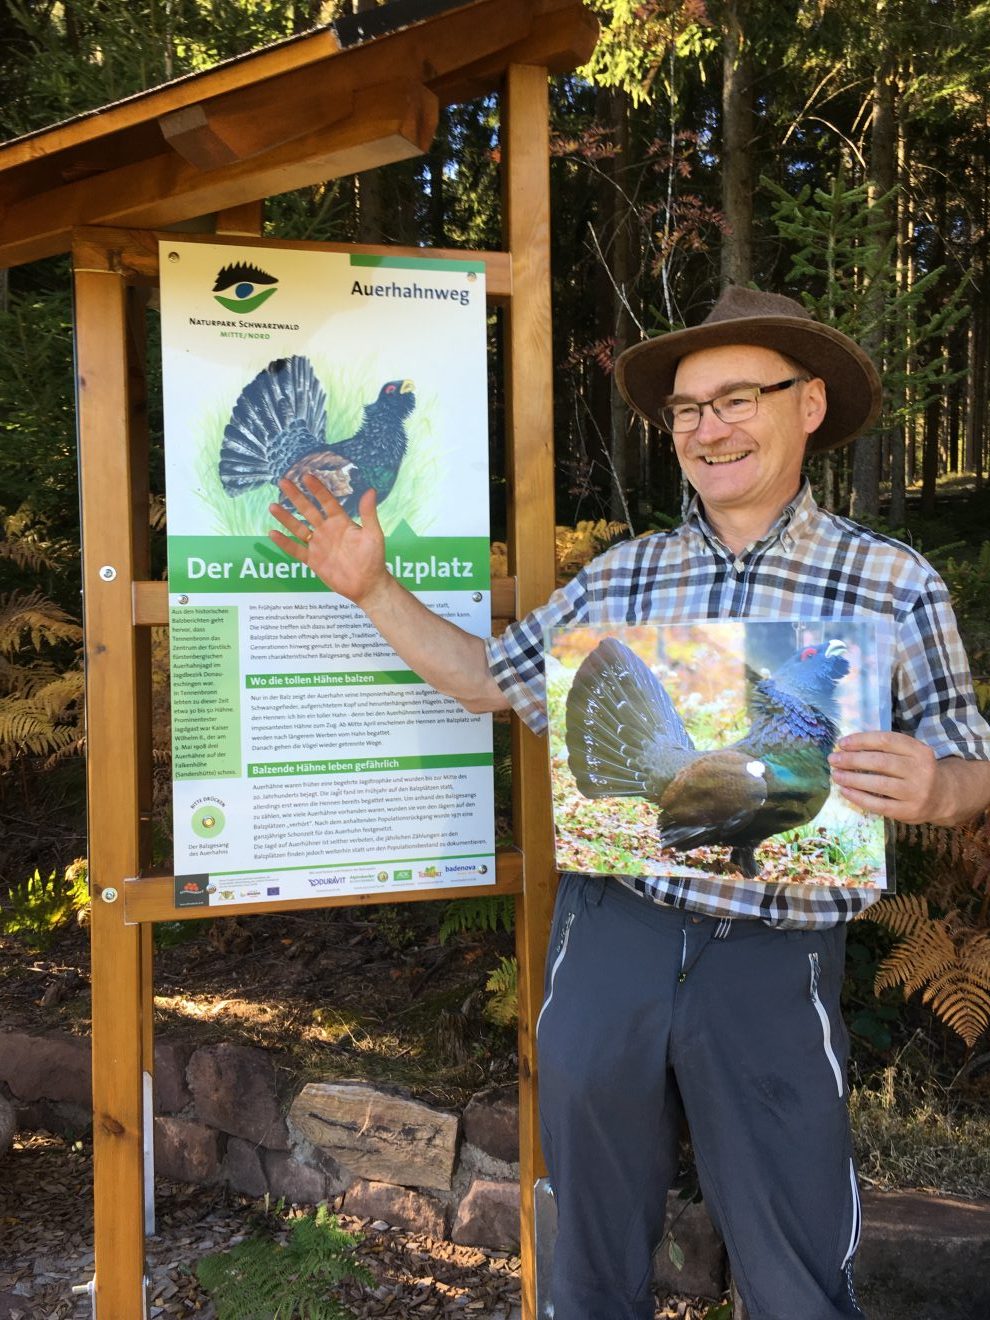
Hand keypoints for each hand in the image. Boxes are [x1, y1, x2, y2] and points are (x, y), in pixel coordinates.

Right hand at [268, 476, 388, 607]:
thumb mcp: (373, 535)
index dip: (317, 489)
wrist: (367, 585)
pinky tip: (273, 533)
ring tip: (272, 506)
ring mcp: (319, 545)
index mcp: (341, 522)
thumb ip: (368, 514)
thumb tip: (371, 490)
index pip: (326, 501)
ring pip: (298, 528)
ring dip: (286, 517)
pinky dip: (284, 543)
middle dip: (296, 496)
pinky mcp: (313, 561)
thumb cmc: (374, 559)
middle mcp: (327, 531)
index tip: (306, 476)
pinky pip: (296, 550)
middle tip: (283, 482)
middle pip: (308, 510)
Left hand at [828, 730, 938, 822]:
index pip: (886, 741)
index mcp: (919, 750)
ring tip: (836, 775)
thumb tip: (847, 746)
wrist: (942, 797)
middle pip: (880, 762)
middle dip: (852, 760)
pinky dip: (858, 797)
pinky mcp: (909, 811)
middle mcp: (920, 770)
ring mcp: (916, 792)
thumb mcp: (910, 754)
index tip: (842, 743)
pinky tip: (845, 791)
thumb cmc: (916, 771)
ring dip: (852, 778)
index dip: (861, 740)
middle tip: (833, 759)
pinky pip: (878, 804)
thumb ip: (886, 748)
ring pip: (878, 784)